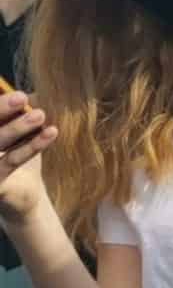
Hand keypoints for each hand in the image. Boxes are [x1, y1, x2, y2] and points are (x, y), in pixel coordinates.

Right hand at [0, 90, 57, 224]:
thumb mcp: (22, 130)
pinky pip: (10, 163)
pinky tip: (52, 132)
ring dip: (17, 128)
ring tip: (40, 115)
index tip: (15, 92)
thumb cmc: (18, 156)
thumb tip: (35, 90)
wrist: (25, 198)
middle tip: (20, 98)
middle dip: (1, 110)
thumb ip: (22, 111)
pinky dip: (31, 147)